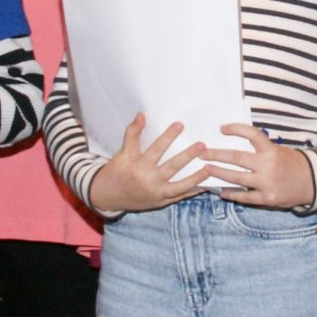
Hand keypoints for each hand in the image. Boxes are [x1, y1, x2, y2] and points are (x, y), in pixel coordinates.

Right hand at [86, 113, 207, 214]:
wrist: (108, 197)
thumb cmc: (116, 172)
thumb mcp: (122, 153)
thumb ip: (132, 133)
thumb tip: (141, 114)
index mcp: (138, 167)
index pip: (156, 149)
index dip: (168, 137)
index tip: (180, 125)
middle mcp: (149, 181)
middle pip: (171, 167)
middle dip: (187, 156)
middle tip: (202, 146)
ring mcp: (156, 194)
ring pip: (179, 186)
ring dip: (195, 178)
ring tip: (209, 169)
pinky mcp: (161, 202)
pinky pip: (179, 197)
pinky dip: (192, 192)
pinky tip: (205, 185)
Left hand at [197, 124, 315, 210]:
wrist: (313, 182)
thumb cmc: (292, 163)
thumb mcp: (278, 150)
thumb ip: (260, 149)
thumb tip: (234, 143)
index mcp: (271, 150)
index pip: (251, 134)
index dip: (236, 129)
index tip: (222, 128)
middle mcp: (268, 165)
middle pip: (237, 158)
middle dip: (217, 154)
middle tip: (201, 152)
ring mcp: (267, 183)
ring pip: (237, 178)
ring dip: (219, 173)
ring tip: (206, 170)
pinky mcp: (267, 198)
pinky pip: (245, 196)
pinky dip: (232, 194)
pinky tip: (221, 192)